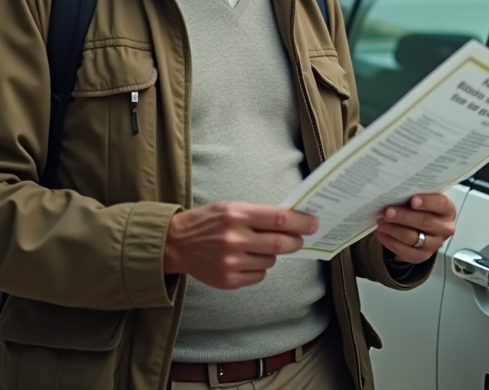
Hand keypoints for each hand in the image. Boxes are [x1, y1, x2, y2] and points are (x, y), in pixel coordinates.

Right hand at [163, 201, 316, 289]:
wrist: (176, 244)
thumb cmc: (208, 222)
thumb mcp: (230, 207)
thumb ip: (258, 214)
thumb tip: (292, 221)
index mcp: (237, 215)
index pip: (279, 220)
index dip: (300, 223)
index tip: (313, 224)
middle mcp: (234, 239)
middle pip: (280, 244)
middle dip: (296, 242)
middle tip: (299, 239)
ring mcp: (231, 262)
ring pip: (270, 261)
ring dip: (271, 255)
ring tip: (255, 247)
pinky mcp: (228, 281)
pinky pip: (259, 276)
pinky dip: (258, 269)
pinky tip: (245, 260)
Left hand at [375, 193, 456, 263]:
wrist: (421, 226)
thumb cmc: (421, 208)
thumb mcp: (423, 198)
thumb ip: (414, 194)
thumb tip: (396, 193)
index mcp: (447, 210)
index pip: (441, 204)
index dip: (427, 202)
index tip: (413, 200)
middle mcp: (444, 228)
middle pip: (424, 222)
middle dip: (403, 217)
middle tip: (388, 212)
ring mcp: (434, 244)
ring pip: (412, 238)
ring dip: (393, 230)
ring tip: (381, 222)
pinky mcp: (422, 256)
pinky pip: (405, 252)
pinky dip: (390, 242)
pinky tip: (382, 234)